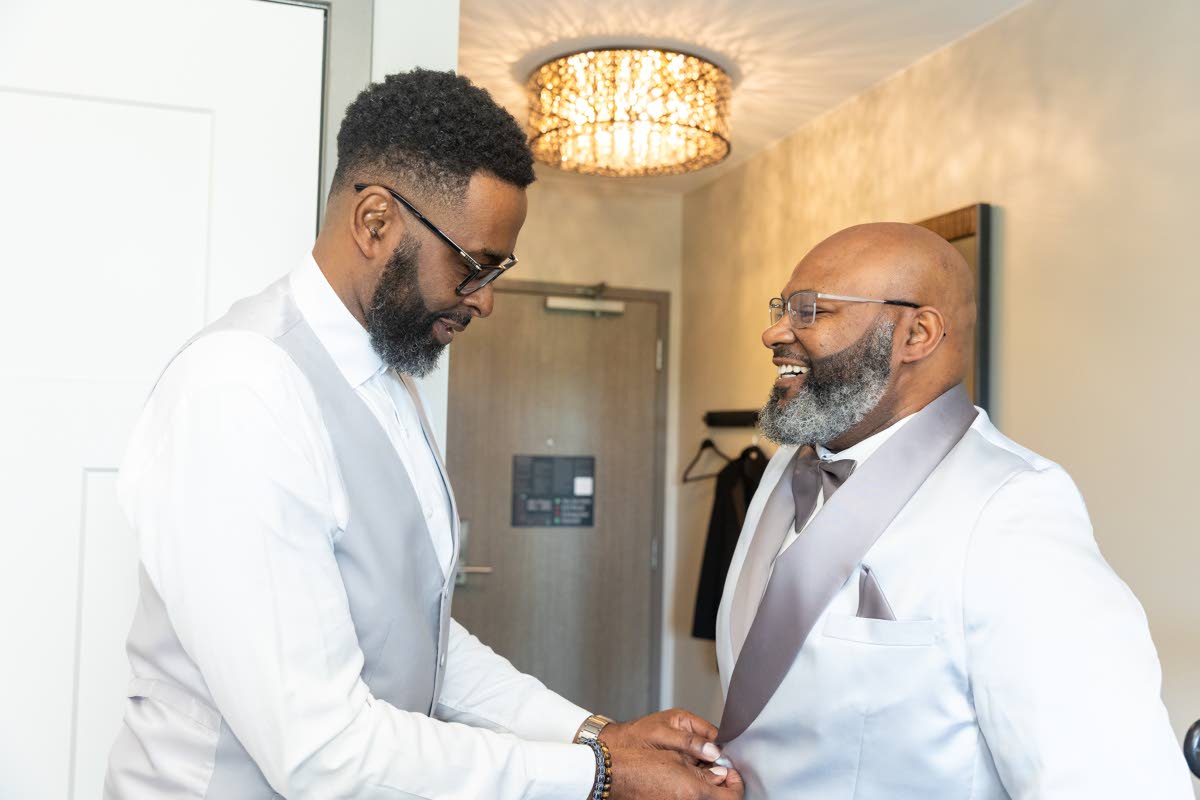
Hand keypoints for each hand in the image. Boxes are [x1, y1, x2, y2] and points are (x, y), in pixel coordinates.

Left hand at [598, 708, 723, 764]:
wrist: (615, 748)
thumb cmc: (634, 736)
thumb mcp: (661, 735)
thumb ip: (686, 741)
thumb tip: (711, 750)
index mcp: (684, 720)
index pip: (712, 733)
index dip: (720, 747)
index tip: (725, 762)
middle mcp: (685, 733)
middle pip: (709, 747)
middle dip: (713, 760)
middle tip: (716, 773)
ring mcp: (681, 747)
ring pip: (702, 759)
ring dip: (705, 768)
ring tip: (704, 776)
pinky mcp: (676, 759)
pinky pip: (692, 767)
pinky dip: (695, 773)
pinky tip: (693, 778)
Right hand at [605, 746, 743, 799]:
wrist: (615, 776)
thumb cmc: (641, 763)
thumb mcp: (677, 757)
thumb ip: (705, 768)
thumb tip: (721, 774)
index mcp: (694, 793)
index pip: (732, 797)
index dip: (736, 784)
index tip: (732, 774)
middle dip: (722, 787)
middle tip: (718, 772)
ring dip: (706, 790)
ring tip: (697, 774)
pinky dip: (691, 794)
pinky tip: (683, 783)